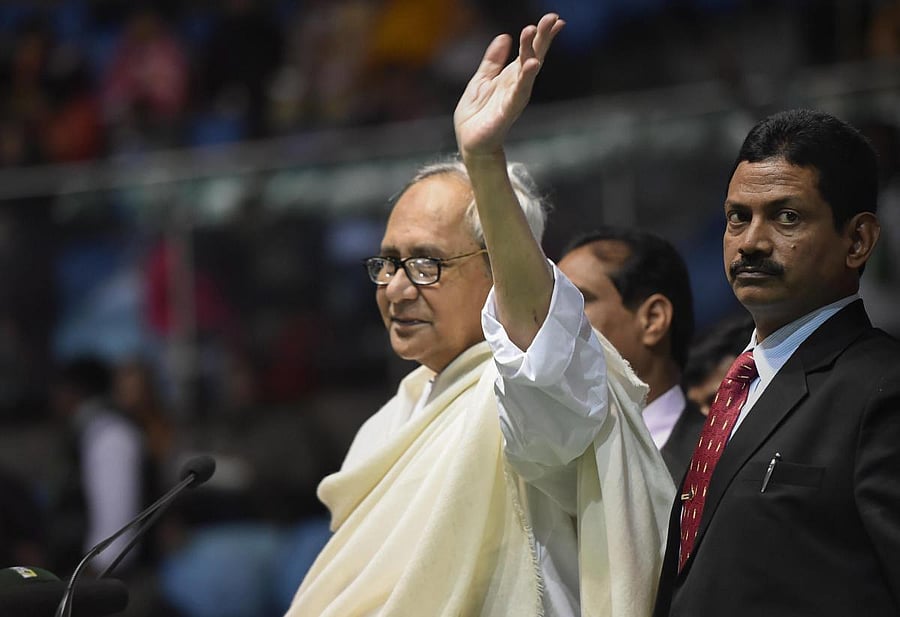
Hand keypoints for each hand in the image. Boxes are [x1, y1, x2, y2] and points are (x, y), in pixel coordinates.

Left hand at [454, 13, 564, 158]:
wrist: (469, 141)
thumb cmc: (477, 114)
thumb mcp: (481, 79)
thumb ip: (492, 60)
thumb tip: (504, 37)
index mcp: (511, 75)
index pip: (530, 51)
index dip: (541, 35)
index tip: (555, 19)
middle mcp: (517, 84)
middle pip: (533, 56)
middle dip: (542, 37)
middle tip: (552, 18)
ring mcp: (514, 97)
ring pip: (527, 71)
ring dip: (532, 52)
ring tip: (535, 33)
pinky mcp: (507, 111)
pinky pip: (518, 92)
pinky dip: (525, 79)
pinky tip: (531, 65)